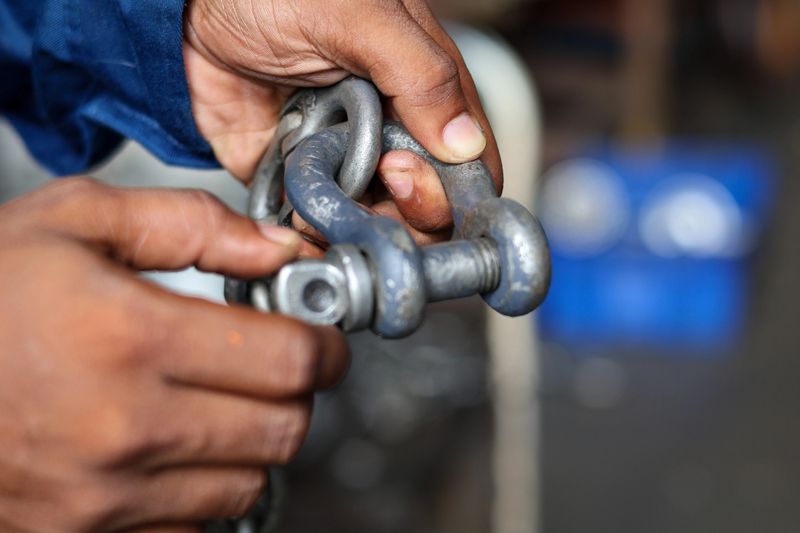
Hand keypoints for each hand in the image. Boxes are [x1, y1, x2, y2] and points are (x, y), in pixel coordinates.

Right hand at [0, 178, 348, 531]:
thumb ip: (189, 225)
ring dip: (252, 441)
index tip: (319, 337)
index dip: (323, 346)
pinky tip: (170, 447)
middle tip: (272, 364)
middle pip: (284, 429)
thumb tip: (277, 248)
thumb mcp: (73, 221)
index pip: (290, 361)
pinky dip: (202, 488)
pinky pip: (193, 526)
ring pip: (248, 483)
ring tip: (216, 402)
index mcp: (130, 335)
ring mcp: (103, 497)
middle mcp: (124, 428)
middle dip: (296, 393)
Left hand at [183, 0, 502, 245]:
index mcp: (421, 91)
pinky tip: (297, 218)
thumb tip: (464, 143)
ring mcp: (342, 157)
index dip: (450, 187)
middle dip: (401, 211)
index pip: (466, 163)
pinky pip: (314, 221)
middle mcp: (387, 131)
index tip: (406, 177)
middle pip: (422, 205)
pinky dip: (309, 232)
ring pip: (369, 221)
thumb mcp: (361, 16)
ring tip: (322, 202)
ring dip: (351, 226)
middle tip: (372, 181)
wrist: (187, 1)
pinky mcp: (296, 174)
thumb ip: (421, 76)